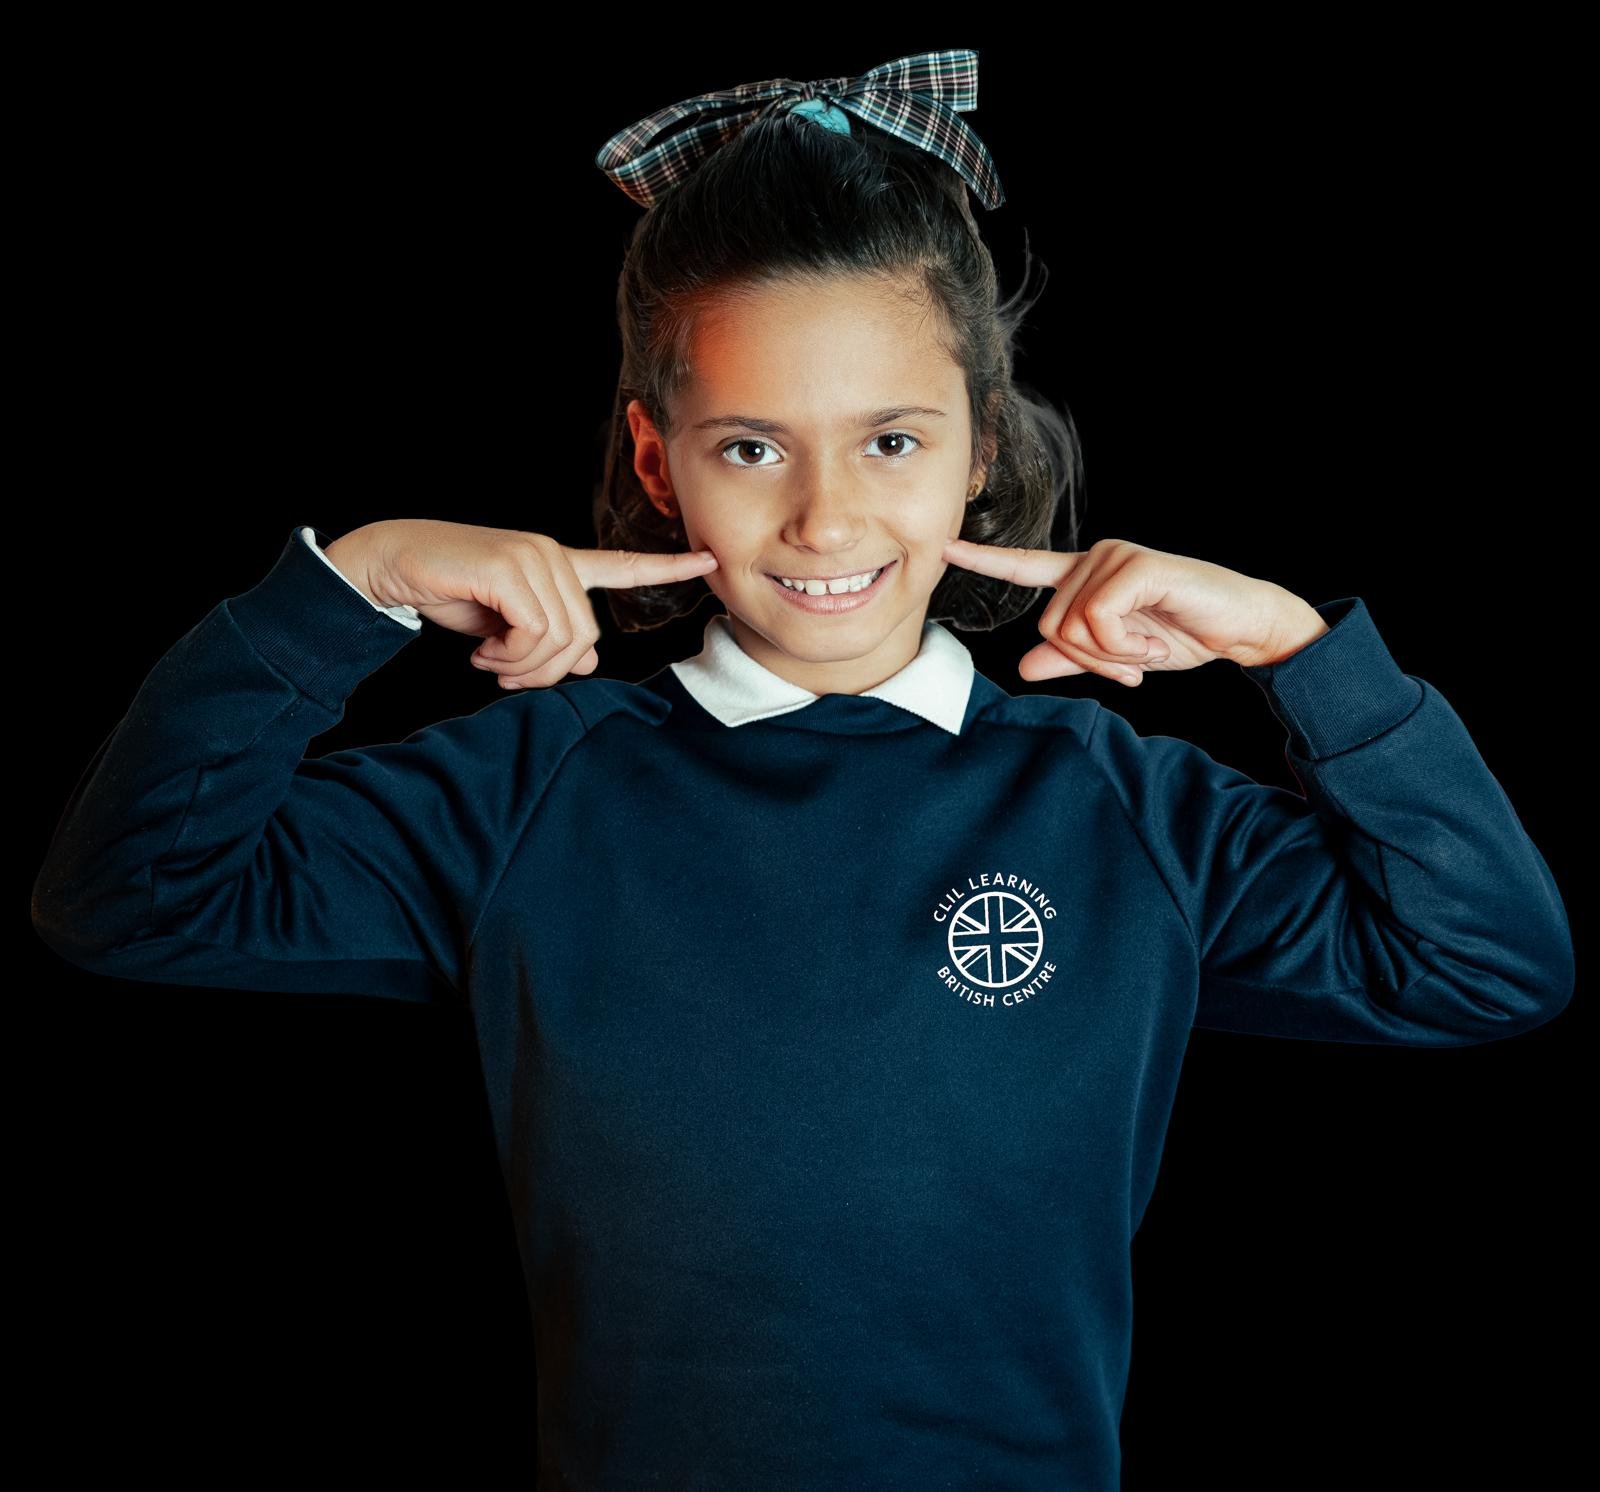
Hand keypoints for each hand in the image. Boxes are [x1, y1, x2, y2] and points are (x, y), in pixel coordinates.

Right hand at [333, 519, 718, 687]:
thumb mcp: (504, 628)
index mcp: (555, 565)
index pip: (620, 565)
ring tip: (490, 663)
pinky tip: (482, 653)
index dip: (666, 568)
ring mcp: (532, 557)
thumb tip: (587, 660)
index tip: (710, 562)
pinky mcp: (509, 567)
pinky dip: (510, 657)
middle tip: (504, 675)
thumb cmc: (447, 593)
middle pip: (585, 635)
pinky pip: (535, 632)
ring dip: (524, 668)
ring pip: (562, 638)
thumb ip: (548, 640)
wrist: (390, 565)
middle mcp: (550, 555)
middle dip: (547, 670)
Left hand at [941, 536, 1324, 684]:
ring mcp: (1114, 558)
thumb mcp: (1119, 656)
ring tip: (1149, 647)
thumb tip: (1025, 666)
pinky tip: (1156, 641)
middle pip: (1052, 627)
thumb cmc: (1183, 634)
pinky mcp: (1135, 566)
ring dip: (1114, 655)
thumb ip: (1073, 658)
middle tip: (1133, 662)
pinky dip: (1126, 647)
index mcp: (1084, 578)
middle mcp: (1094, 559)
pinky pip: (1099, 620)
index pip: (1026, 568)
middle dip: (1091, 660)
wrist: (1241, 627)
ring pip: (1072, 627)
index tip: (944, 546)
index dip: (986, 560)